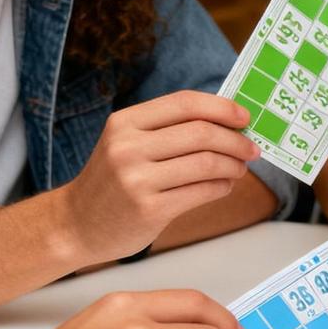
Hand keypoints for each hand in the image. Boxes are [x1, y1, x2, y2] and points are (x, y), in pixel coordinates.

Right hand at [61, 91, 260, 263]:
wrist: (76, 225)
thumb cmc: (113, 181)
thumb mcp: (127, 143)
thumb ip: (169, 129)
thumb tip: (228, 120)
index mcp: (125, 122)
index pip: (184, 103)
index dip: (222, 107)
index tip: (245, 117)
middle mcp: (127, 147)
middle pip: (201, 133)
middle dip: (235, 140)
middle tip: (251, 149)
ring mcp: (136, 179)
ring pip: (206, 163)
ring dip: (233, 165)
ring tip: (239, 169)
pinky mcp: (148, 210)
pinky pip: (201, 192)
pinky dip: (222, 187)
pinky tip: (224, 186)